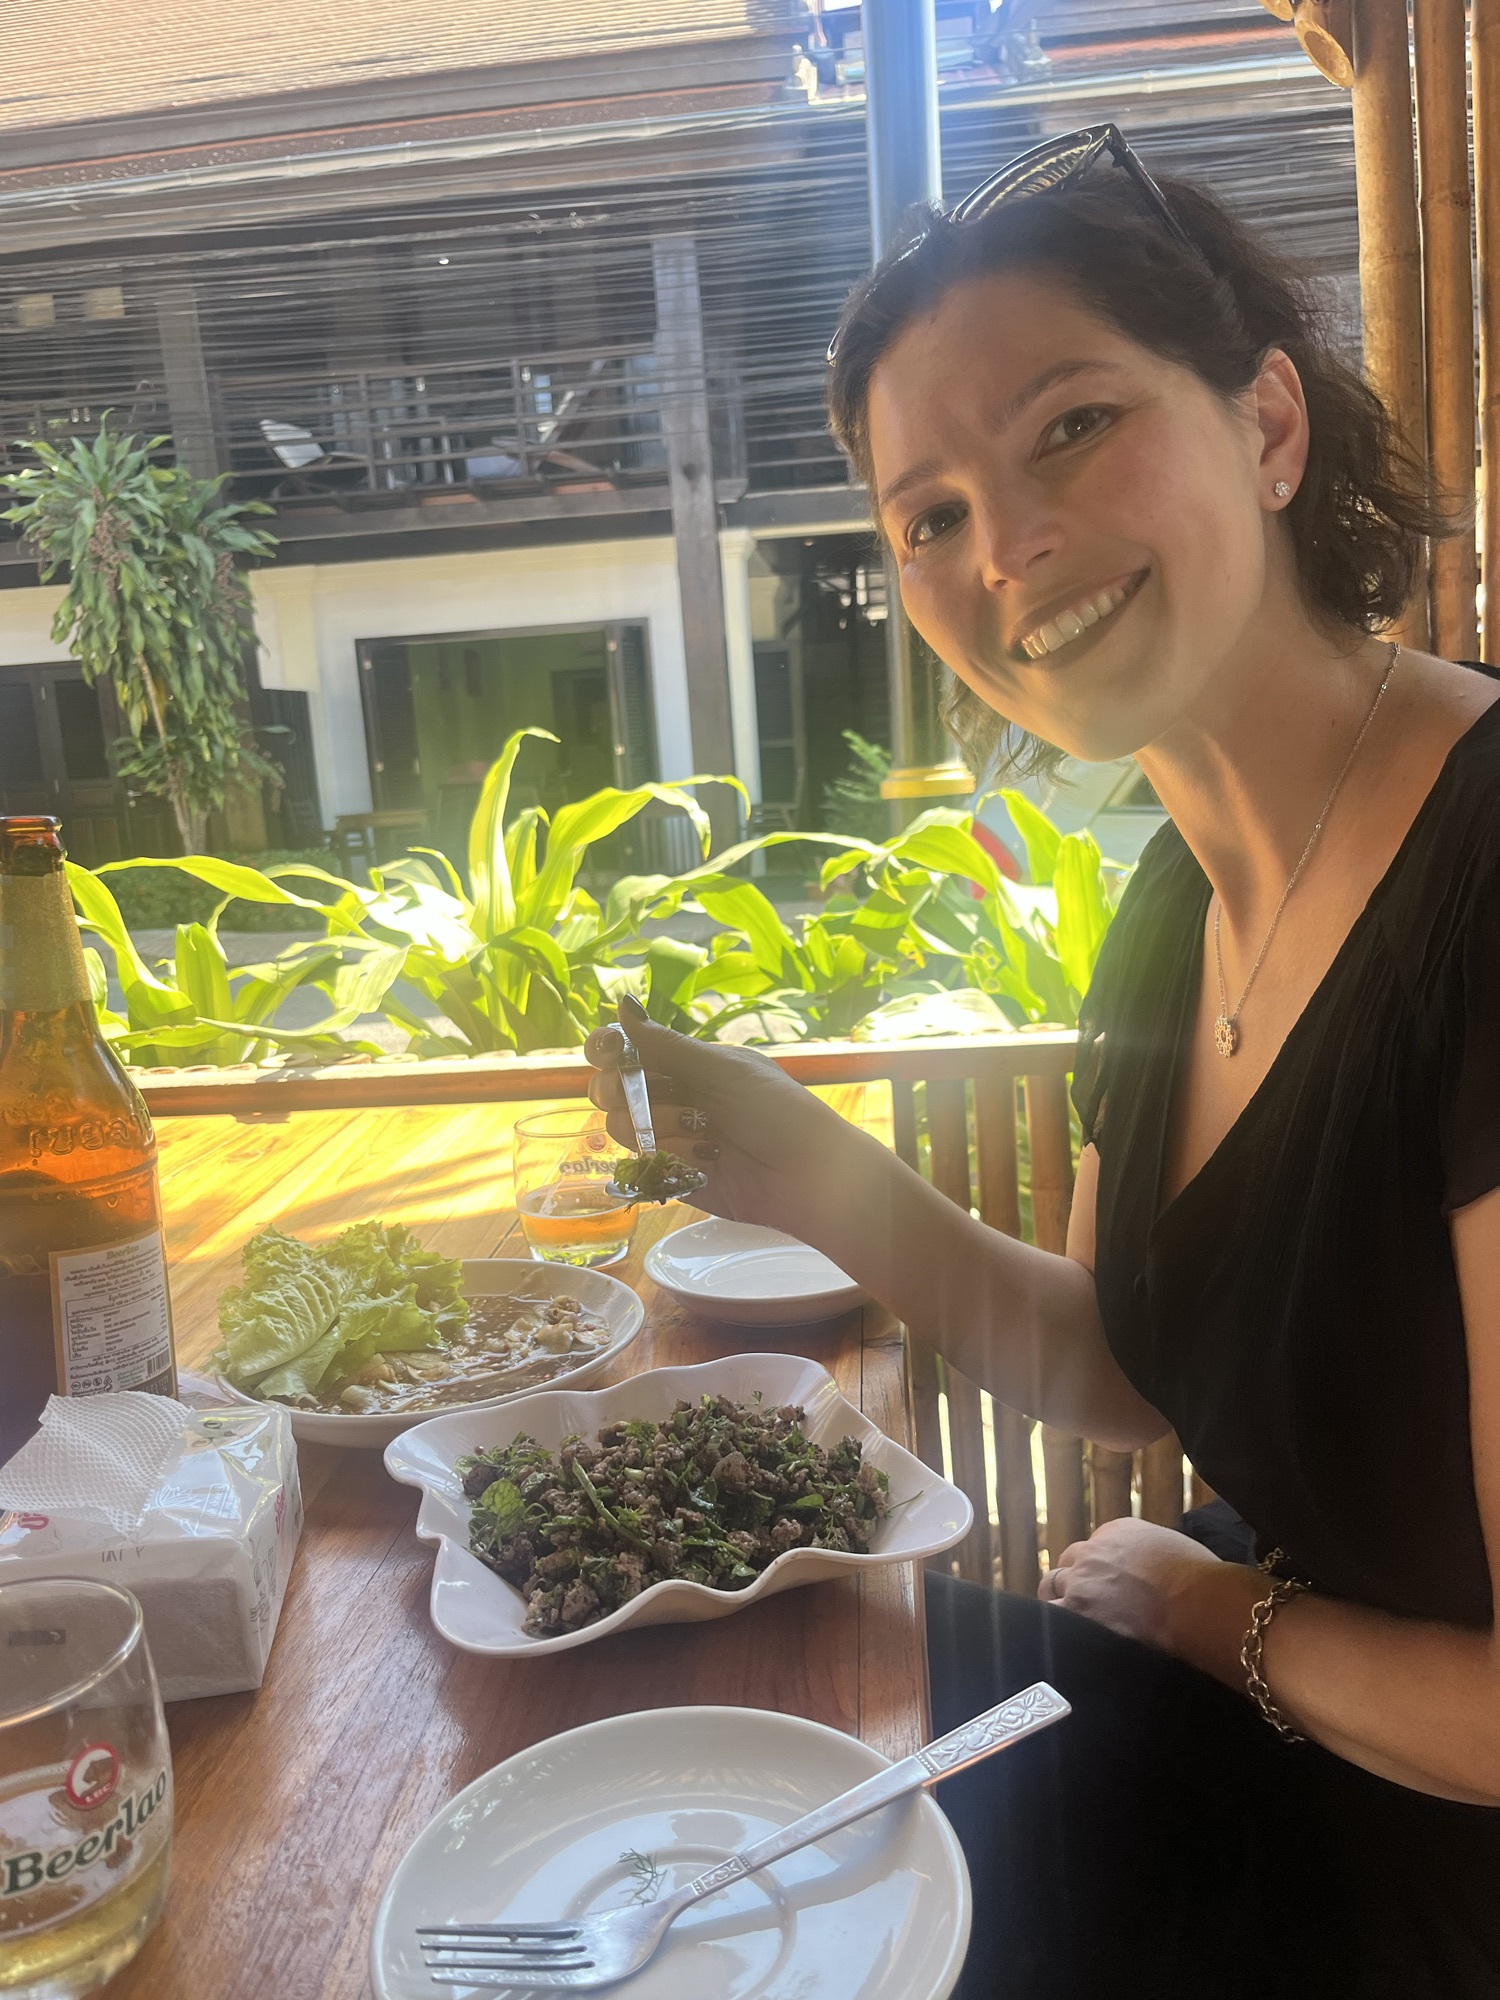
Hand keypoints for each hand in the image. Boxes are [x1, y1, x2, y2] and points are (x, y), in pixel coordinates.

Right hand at [584, 998, 880, 1234]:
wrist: (809, 1176)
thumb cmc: (777, 1111)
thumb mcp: (723, 1070)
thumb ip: (667, 1046)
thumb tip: (623, 1004)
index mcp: (686, 1064)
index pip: (626, 1049)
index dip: (608, 1049)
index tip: (612, 1053)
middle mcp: (672, 1097)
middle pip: (610, 1088)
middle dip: (622, 1090)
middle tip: (663, 1097)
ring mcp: (670, 1138)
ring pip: (620, 1127)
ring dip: (656, 1126)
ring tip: (703, 1133)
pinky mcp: (672, 1176)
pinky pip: (640, 1166)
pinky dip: (664, 1160)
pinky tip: (703, 1160)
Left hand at [1038, 1516, 1237, 1660]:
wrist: (1198, 1606)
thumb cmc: (1200, 1580)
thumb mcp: (1172, 1550)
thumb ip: (1148, 1554)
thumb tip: (1148, 1570)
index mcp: (1117, 1532)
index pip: (1092, 1548)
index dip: (1095, 1571)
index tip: (1103, 1587)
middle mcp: (1092, 1553)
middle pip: (1067, 1566)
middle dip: (1072, 1583)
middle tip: (1084, 1605)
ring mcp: (1080, 1583)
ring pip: (1051, 1589)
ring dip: (1058, 1603)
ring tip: (1068, 1625)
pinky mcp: (1075, 1613)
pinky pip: (1050, 1618)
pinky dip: (1054, 1628)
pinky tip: (1061, 1642)